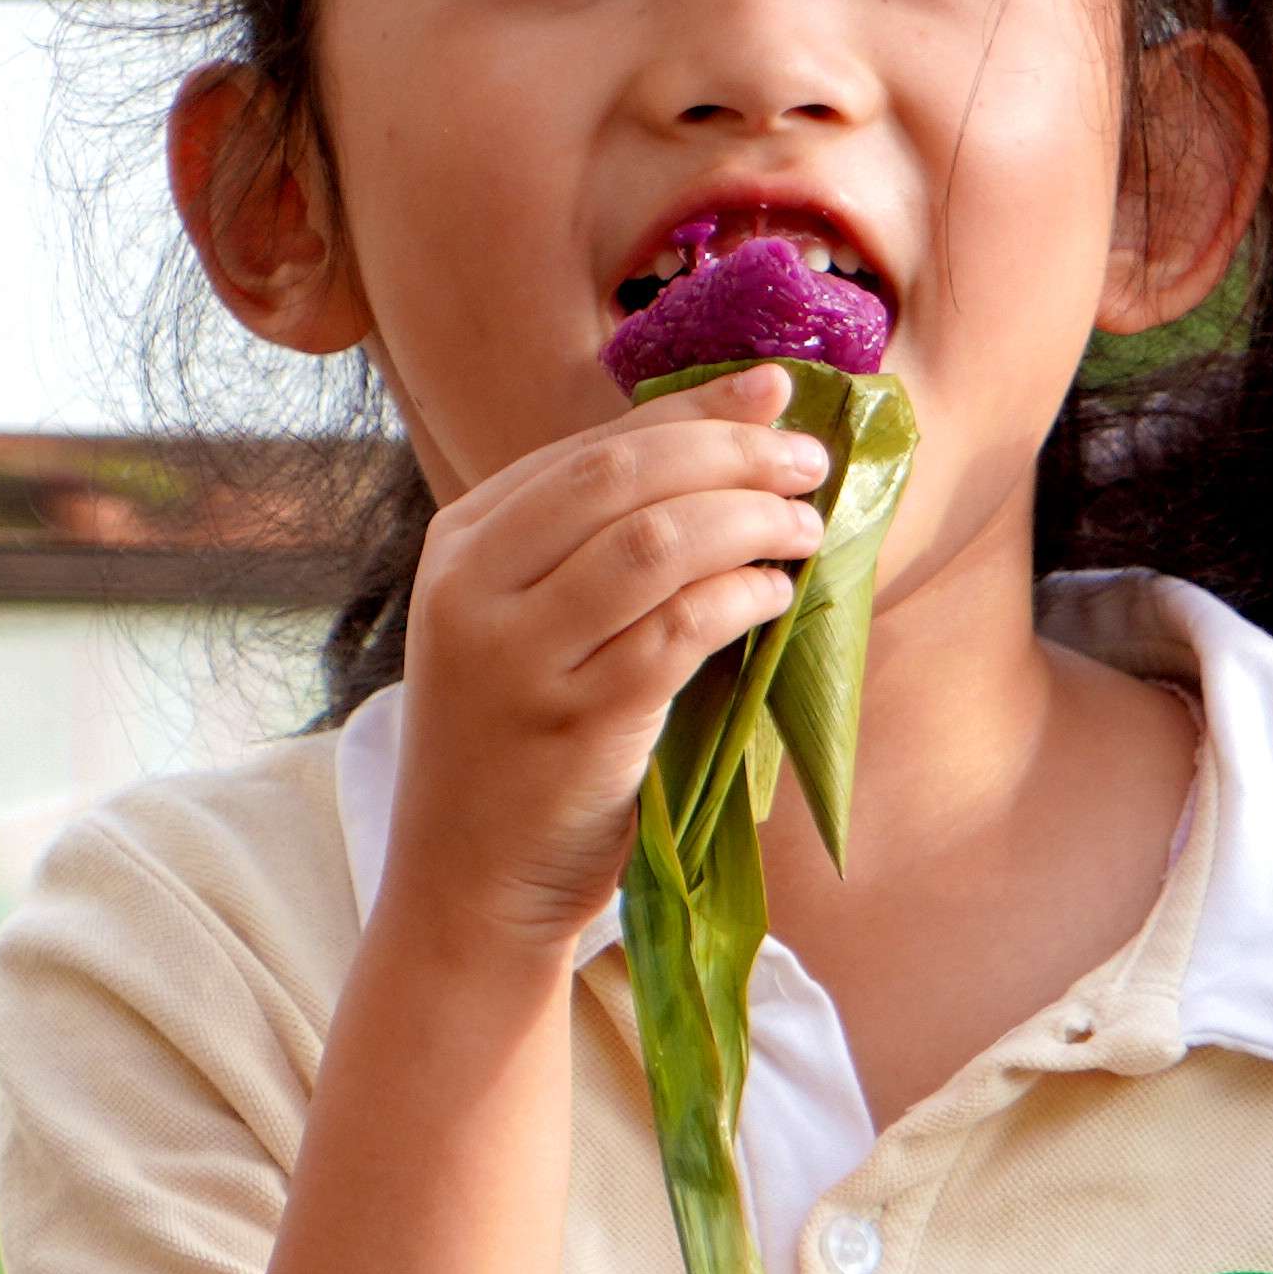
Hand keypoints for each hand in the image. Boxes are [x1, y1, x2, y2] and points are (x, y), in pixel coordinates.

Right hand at [374, 367, 834, 957]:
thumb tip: (726, 443)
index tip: (775, 390)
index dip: (695, 411)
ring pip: (658, 541)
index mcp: (463, 542)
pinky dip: (742, 595)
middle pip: (625, 476)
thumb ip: (593, 543)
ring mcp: (519, 655)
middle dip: (734, 453)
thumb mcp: (521, 625)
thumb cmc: (516, 748)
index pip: (594, 446)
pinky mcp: (575, 721)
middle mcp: (475, 585)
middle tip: (809, 459)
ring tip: (806, 526)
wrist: (466, 883)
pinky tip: (775, 594)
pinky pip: (680, 628)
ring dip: (751, 520)